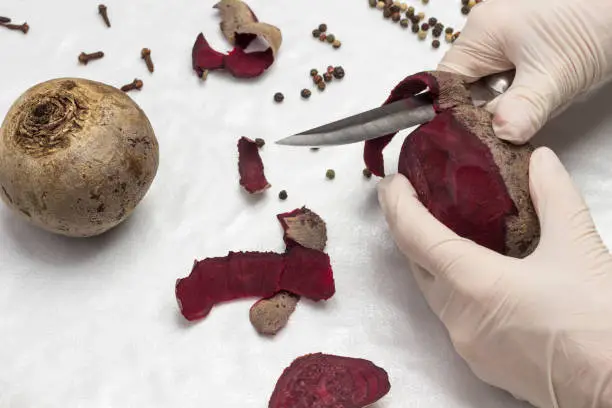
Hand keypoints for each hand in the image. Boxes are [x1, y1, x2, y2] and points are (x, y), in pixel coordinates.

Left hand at [378, 147, 611, 407]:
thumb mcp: (577, 245)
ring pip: (432, 292)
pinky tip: (469, 274)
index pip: (415, 236)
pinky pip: (452, 316)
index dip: (397, 205)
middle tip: (410, 200)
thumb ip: (554, 195)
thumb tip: (540, 160)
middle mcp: (457, 317)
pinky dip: (450, 288)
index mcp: (472, 284)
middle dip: (408, 229)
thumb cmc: (599, 320)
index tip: (392, 184)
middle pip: (416, 264)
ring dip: (429, 260)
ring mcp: (466, 345)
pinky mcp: (481, 363)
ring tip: (438, 229)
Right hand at [438, 0, 611, 143]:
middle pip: (469, 82)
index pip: (447, 82)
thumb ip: (524, 109)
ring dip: (509, 99)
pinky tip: (544, 90)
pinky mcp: (529, 34)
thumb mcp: (556, 75)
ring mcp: (508, 29)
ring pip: (493, 79)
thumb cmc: (593, 23)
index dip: (453, 112)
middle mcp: (487, 28)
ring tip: (533, 106)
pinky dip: (524, 86)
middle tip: (509, 127)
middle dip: (488, 108)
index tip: (467, 139)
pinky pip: (512, 69)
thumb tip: (498, 135)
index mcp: (482, 33)